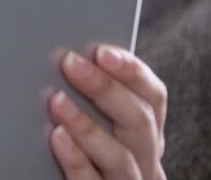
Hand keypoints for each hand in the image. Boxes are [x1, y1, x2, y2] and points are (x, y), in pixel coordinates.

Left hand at [47, 44, 166, 178]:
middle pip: (139, 122)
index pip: (153, 97)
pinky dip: (76, 159)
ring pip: (120, 156)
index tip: (102, 52)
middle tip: (70, 63)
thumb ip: (93, 99)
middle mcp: (145, 160)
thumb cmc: (84, 151)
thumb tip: (68, 58)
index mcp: (147, 133)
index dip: (132, 71)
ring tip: (57, 100)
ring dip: (87, 125)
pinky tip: (56, 137)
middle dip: (105, 89)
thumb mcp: (100, 123)